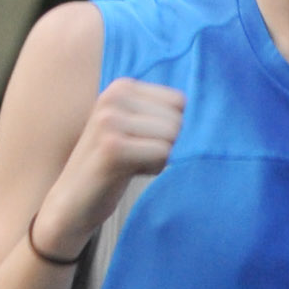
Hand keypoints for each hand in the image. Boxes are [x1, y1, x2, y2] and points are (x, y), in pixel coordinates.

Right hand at [30, 81, 186, 262]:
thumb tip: (215, 116)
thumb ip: (162, 116)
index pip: (181, 101)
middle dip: (170, 145)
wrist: (72, 202)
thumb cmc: (112, 167)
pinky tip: (131, 173)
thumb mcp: (134, 130)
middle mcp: (114, 96)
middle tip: (140, 158)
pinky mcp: (112, 148)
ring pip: (173, 137)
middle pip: (179, 119)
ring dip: (163, 159)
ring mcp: (110, 120)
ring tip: (134, 165)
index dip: (175, 129)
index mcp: (122, 86)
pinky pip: (163, 155)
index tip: (148, 143)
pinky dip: (156, 170)